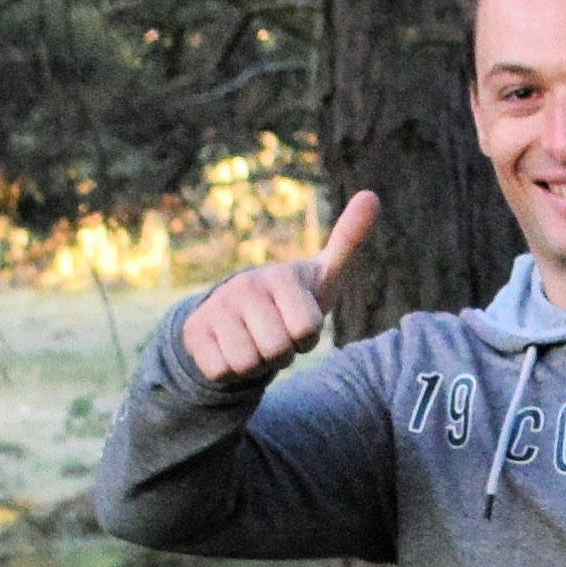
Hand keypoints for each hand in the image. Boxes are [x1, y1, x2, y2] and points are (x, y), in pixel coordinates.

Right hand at [178, 188, 373, 385]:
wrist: (239, 314)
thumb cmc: (293, 297)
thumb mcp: (325, 274)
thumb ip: (348, 239)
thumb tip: (371, 195)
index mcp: (280, 275)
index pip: (305, 330)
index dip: (307, 338)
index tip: (299, 321)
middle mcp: (244, 286)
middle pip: (277, 349)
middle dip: (282, 353)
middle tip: (276, 334)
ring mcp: (215, 308)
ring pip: (248, 364)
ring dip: (257, 364)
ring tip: (255, 342)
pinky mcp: (193, 332)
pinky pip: (222, 371)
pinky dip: (230, 370)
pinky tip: (230, 349)